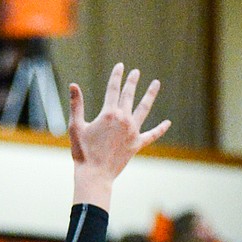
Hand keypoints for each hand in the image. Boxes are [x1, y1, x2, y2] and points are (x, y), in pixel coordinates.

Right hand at [69, 64, 169, 202]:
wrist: (94, 175)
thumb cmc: (82, 153)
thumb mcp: (75, 127)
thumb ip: (76, 105)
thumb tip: (73, 85)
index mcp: (109, 114)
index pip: (113, 89)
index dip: (117, 76)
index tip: (120, 66)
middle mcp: (123, 119)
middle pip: (129, 95)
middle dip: (132, 82)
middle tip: (136, 72)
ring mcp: (132, 131)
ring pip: (144, 108)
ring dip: (150, 95)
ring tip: (156, 83)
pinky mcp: (137, 144)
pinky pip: (151, 135)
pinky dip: (160, 129)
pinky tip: (168, 123)